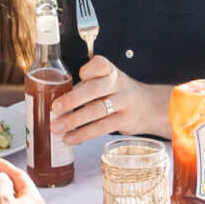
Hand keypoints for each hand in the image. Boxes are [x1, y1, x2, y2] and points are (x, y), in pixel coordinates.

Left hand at [51, 56, 167, 143]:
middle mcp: (117, 83)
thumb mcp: (107, 81)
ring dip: (74, 120)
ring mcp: (123, 102)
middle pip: (94, 89)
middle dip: (72, 99)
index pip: (99, 65)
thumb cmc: (118, 93)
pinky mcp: (124, 120)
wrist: (150, 106)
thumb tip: (56, 102)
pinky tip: (70, 138)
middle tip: (54, 108)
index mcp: (110, 70)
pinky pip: (102, 127)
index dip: (86, 72)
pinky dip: (83, 134)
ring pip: (97, 110)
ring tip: (56, 128)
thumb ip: (86, 86)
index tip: (72, 80)